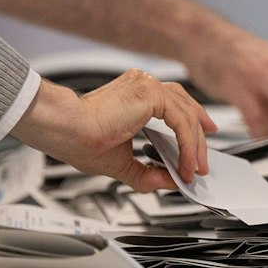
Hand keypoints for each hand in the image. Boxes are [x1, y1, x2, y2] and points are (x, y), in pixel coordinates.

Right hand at [13, 71, 217, 192]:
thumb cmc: (79, 140)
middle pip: (186, 107)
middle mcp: (143, 85)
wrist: (65, 130)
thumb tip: (170, 181)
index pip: (174, 105)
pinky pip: (182, 120)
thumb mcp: (122, 163)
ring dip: (195, 146)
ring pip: (187, 114)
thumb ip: (147, 173)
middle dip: (199, 139)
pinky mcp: (150, 94)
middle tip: (202, 164)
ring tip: (194, 170)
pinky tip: (185, 163)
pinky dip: (187, 145)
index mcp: (135, 94)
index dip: (190, 127)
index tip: (197, 150)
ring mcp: (147, 86)